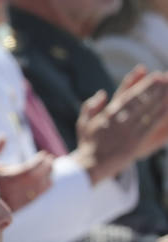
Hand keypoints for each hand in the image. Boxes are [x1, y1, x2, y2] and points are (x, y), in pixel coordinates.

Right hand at [0, 138, 52, 211]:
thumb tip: (4, 137)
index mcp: (7, 180)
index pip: (29, 170)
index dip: (39, 162)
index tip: (44, 154)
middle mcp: (14, 192)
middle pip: (37, 179)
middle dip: (46, 168)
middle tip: (50, 159)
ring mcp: (18, 201)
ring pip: (39, 188)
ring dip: (47, 177)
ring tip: (50, 167)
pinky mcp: (19, 208)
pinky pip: (36, 197)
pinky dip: (44, 187)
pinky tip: (47, 180)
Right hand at [72, 67, 167, 183]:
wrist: (90, 166)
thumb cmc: (87, 144)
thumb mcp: (83, 123)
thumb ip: (91, 106)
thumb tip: (102, 92)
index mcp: (107, 114)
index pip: (127, 96)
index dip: (142, 84)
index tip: (153, 76)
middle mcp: (118, 121)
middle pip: (139, 101)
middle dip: (153, 89)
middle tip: (166, 78)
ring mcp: (127, 131)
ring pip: (146, 112)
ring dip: (159, 99)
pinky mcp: (134, 142)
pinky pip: (149, 126)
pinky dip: (159, 117)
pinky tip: (167, 109)